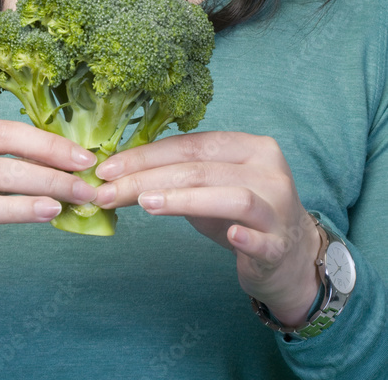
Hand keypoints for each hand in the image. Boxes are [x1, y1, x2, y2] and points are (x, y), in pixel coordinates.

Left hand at [95, 131, 320, 326]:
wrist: (291, 256)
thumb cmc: (240, 215)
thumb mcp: (209, 187)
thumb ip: (178, 174)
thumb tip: (119, 172)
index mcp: (250, 146)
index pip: (191, 145)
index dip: (146, 154)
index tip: (108, 168)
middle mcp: (268, 169)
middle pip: (201, 168)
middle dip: (148, 178)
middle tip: (109, 191)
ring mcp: (278, 206)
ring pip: (231, 195)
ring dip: (184, 199)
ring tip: (145, 204)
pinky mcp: (281, 244)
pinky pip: (262, 237)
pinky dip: (244, 235)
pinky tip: (229, 237)